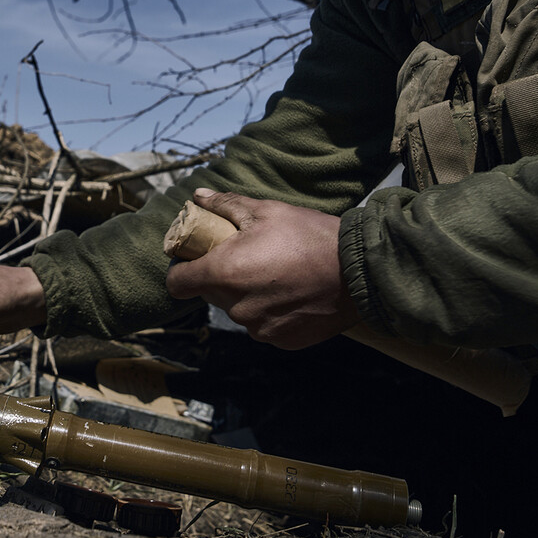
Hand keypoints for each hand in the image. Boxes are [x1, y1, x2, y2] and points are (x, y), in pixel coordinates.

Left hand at [165, 188, 358, 349]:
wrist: (359, 272)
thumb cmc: (309, 236)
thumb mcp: (267, 211)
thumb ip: (226, 206)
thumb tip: (198, 197)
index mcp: (224, 273)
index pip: (178, 282)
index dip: (182, 269)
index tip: (196, 258)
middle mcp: (236, 307)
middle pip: (210, 293)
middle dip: (220, 276)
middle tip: (246, 256)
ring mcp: (258, 328)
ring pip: (237, 309)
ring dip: (246, 294)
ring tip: (275, 273)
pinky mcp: (280, 341)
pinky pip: (262, 325)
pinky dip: (269, 311)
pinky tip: (291, 293)